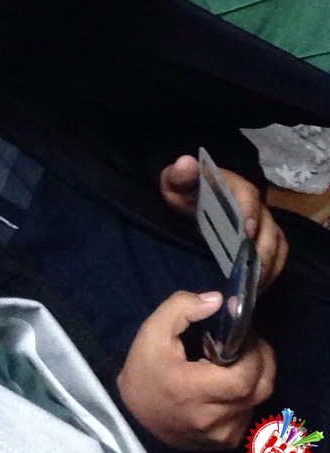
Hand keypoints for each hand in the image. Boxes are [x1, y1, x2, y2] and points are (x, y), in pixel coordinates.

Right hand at [118, 291, 274, 449]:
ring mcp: (221, 435)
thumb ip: (183, 307)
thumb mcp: (153, 330)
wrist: (135, 414)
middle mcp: (212, 420)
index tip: (243, 331)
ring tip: (233, 358)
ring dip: (254, 374)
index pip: (244, 378)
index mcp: (192, 392)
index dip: (252, 352)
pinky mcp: (225, 442)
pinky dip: (247, 392)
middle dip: (260, 358)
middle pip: (259, 388)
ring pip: (258, 400)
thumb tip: (218, 301)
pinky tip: (227, 380)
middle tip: (245, 339)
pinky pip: (249, 412)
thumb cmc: (145, 369)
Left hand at [160, 154, 287, 290]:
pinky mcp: (264, 241)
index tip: (246, 233)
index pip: (248, 195)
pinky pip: (277, 257)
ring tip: (252, 289)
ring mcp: (263, 224)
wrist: (191, 202)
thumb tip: (185, 162)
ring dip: (268, 267)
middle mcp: (254, 205)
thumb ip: (179, 175)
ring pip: (277, 244)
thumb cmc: (184, 192)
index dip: (249, 213)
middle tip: (248, 274)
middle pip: (268, 227)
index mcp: (234, 186)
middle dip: (261, 251)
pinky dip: (271, 273)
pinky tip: (255, 290)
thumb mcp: (175, 182)